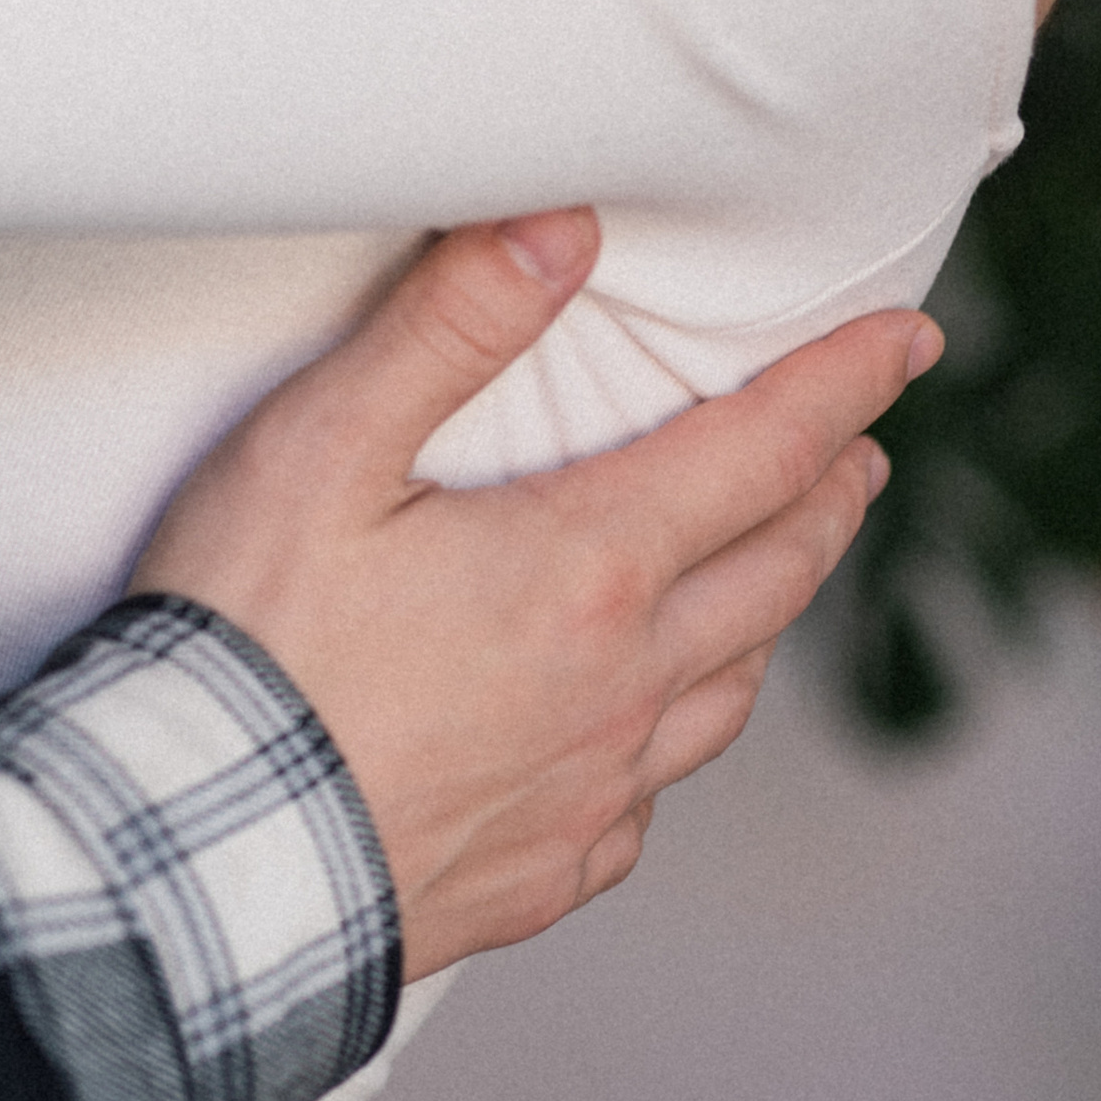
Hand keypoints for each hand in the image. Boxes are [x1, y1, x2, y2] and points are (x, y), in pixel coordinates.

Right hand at [137, 210, 936, 977]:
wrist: (192, 861)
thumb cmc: (239, 647)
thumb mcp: (321, 450)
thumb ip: (448, 327)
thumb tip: (563, 225)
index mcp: (588, 568)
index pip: (765, 451)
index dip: (846, 385)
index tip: (908, 342)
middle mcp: (622, 686)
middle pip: (778, 575)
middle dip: (830, 496)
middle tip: (858, 454)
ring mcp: (591, 793)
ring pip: (728, 694)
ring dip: (766, 616)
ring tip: (770, 576)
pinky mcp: (542, 875)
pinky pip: (645, 805)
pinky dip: (666, 744)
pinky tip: (638, 737)